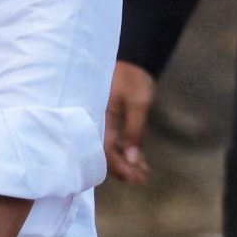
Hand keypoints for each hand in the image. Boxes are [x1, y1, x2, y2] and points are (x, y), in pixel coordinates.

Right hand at [104, 60, 155, 185]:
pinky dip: (123, 151)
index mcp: (97, 117)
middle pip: (103, 154)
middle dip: (123, 168)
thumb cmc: (132, 78)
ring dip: (124, 162)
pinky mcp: (105, 120)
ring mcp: (98, 121)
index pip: (104, 150)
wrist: (129, 58)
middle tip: (143, 178)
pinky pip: (111, 140)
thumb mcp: (138, 104)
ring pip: (107, 149)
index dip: (120, 167)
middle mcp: (93, 121)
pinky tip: (137, 159)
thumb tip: (134, 159)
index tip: (138, 177)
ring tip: (143, 172)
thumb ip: (135, 131)